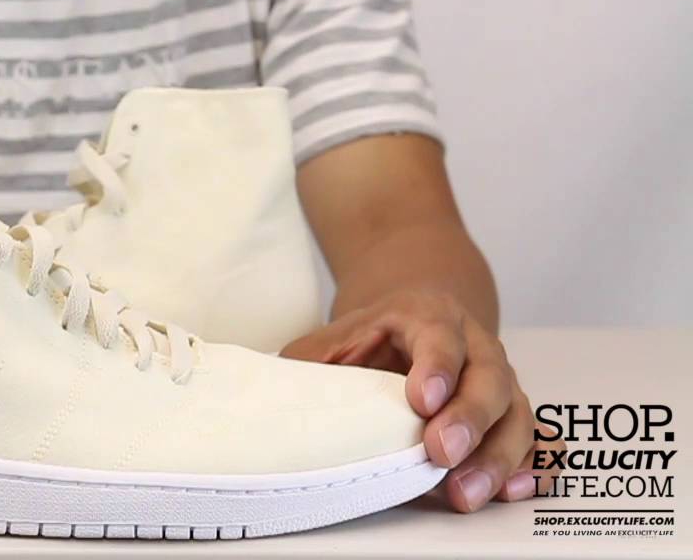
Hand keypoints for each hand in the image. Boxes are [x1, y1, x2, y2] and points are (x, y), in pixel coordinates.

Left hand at [280, 289, 565, 512]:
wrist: (418, 318)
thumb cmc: (372, 337)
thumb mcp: (336, 337)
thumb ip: (312, 361)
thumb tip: (273, 393)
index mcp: (430, 317)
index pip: (439, 337)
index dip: (435, 367)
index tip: (422, 400)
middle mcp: (477, 346)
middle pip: (487, 380)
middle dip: (467, 419)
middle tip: (442, 453)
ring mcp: (501, 381)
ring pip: (516, 414)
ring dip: (497, 456)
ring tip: (468, 493)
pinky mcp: (512, 414)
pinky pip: (537, 438)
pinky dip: (533, 465)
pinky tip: (515, 490)